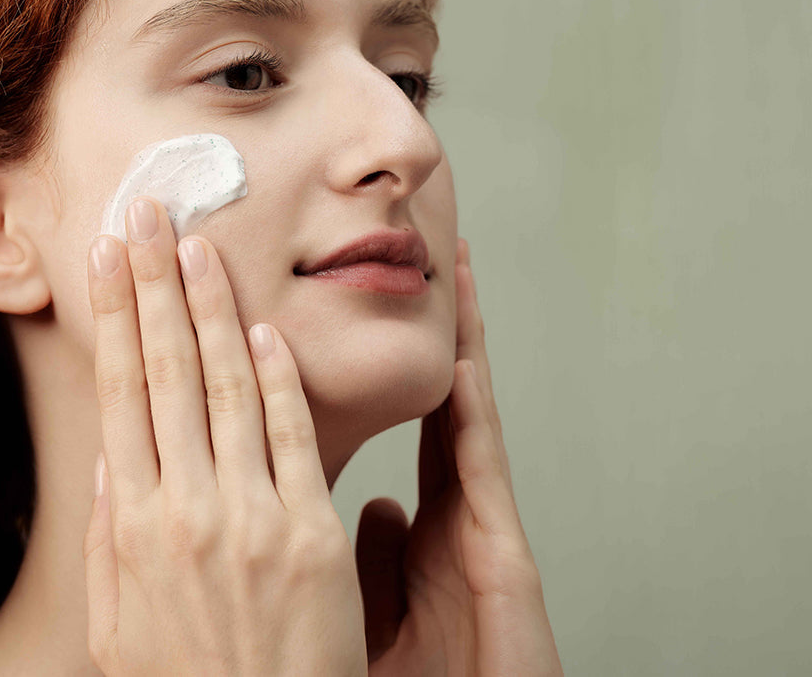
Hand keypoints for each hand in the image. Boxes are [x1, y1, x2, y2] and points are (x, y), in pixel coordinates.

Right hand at [82, 196, 368, 676]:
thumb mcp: (116, 620)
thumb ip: (107, 537)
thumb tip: (108, 462)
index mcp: (129, 524)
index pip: (120, 390)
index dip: (113, 315)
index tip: (106, 254)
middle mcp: (183, 507)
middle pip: (167, 369)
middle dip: (153, 281)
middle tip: (147, 212)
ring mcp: (249, 517)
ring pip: (227, 386)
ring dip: (213, 307)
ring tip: (200, 244)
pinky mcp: (309, 535)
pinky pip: (291, 438)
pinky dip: (278, 377)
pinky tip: (265, 326)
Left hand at [357, 238, 563, 674]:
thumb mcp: (383, 618)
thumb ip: (375, 558)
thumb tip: (370, 504)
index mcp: (430, 532)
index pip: (416, 428)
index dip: (400, 368)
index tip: (379, 309)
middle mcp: (462, 518)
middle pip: (445, 405)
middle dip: (443, 332)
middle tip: (434, 258)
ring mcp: (486, 533)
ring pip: (470, 422)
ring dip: (462, 347)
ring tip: (454, 278)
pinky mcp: (506, 562)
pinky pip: (483, 476)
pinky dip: (473, 420)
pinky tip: (459, 367)